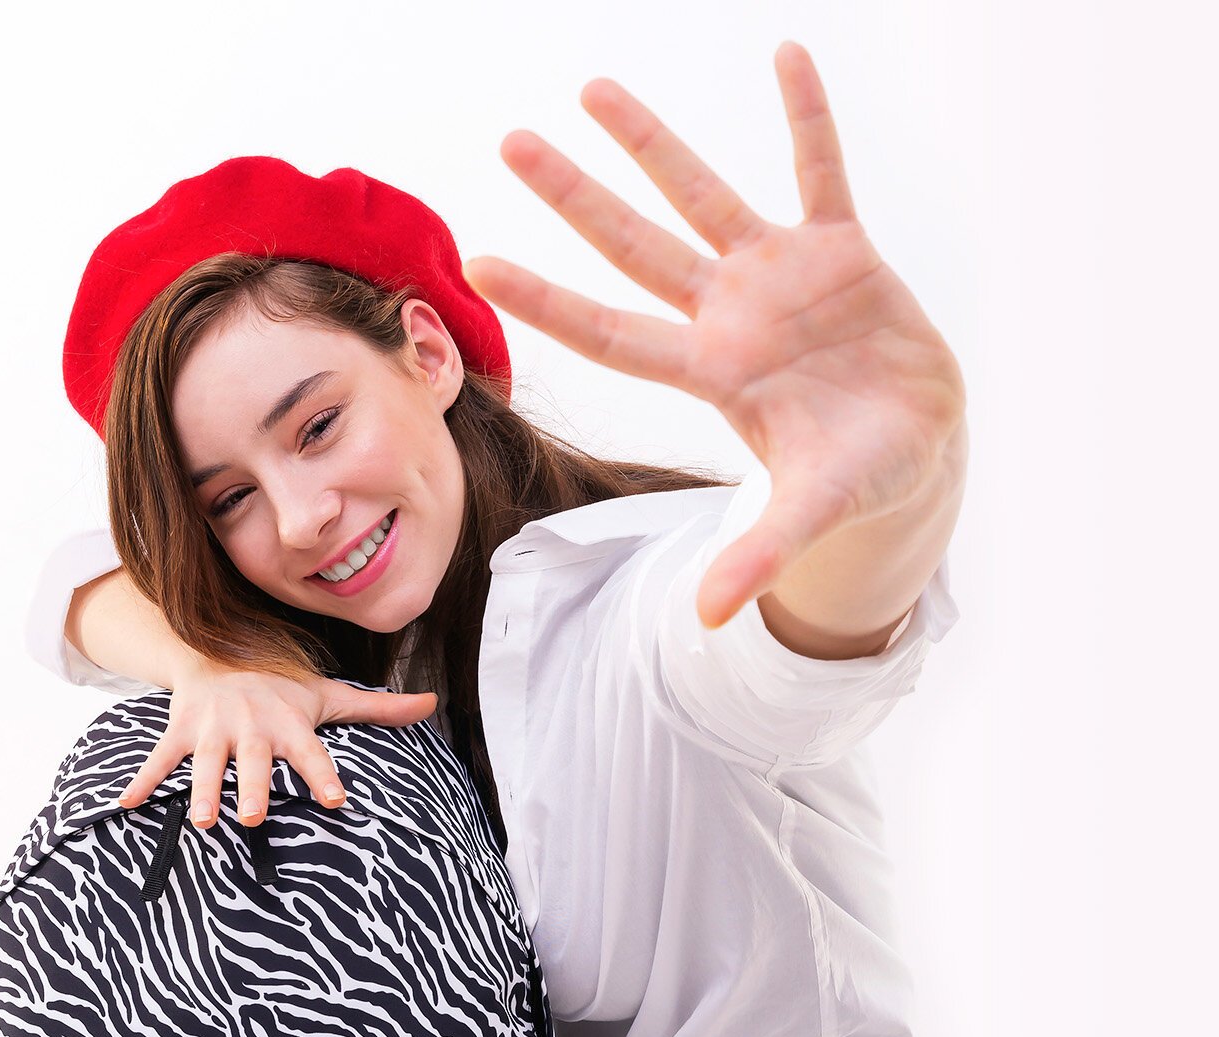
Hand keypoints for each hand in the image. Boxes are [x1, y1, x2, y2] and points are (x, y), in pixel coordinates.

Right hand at [116, 666, 439, 826]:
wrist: (221, 648)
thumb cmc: (284, 685)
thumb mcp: (330, 695)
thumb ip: (379, 708)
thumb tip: (433, 703)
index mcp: (290, 724)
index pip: (312, 753)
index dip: (323, 774)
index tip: (334, 799)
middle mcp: (252, 727)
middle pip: (255, 761)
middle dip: (253, 787)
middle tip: (254, 818)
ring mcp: (213, 730)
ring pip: (207, 764)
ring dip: (202, 791)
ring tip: (204, 822)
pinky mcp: (181, 731)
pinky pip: (159, 759)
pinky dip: (142, 781)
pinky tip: (126, 806)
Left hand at [463, 40, 967, 627]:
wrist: (917, 446)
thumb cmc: (856, 480)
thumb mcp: (809, 513)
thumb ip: (758, 555)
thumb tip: (704, 620)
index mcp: (712, 374)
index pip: (609, 331)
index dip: (546, 299)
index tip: (478, 264)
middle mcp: (729, 316)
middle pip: (635, 247)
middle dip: (576, 197)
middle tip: (512, 143)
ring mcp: (782, 277)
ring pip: (705, 195)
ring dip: (654, 143)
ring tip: (593, 88)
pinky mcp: (844, 251)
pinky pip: (822, 170)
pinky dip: (809, 117)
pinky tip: (788, 54)